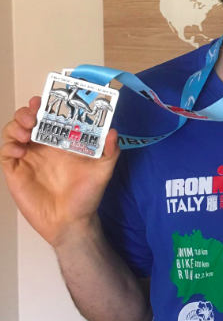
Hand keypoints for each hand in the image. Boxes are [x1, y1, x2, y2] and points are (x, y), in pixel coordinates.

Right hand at [1, 96, 119, 247]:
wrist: (71, 221)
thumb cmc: (87, 194)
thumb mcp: (103, 170)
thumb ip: (109, 151)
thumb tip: (113, 130)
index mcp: (62, 140)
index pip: (50, 115)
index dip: (45, 104)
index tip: (45, 98)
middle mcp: (43, 145)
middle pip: (27, 119)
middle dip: (27, 112)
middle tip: (34, 115)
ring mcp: (28, 157)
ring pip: (13, 131)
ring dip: (16, 125)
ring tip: (27, 131)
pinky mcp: (16, 171)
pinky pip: (6, 153)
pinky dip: (9, 147)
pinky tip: (21, 151)